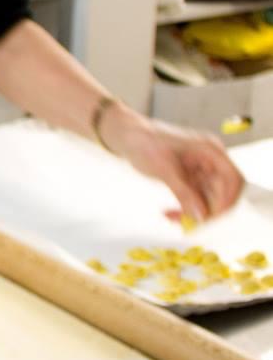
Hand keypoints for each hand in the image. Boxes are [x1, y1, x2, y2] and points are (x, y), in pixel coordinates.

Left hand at [103, 106, 243, 220]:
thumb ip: (184, 192)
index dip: (227, 200)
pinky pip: (195, 197)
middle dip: (207, 210)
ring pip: (208, 198)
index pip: (232, 178)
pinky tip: (169, 213)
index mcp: (209, 150)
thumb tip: (201, 215)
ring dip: (194, 211)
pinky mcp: (191, 177)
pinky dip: (185, 207)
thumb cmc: (144, 142)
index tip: (211, 217)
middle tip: (187, 224)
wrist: (127, 135)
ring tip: (171, 217)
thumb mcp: (164, 169)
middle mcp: (210, 159)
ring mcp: (201, 169)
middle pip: (222, 191)